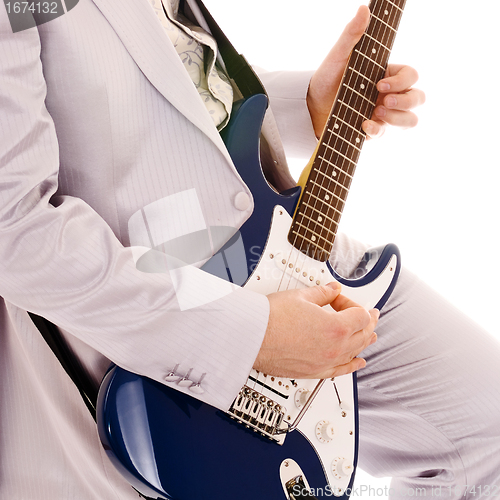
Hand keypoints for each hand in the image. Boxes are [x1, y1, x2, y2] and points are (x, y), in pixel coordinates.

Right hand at [254, 282, 378, 378]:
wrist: (252, 337)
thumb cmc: (271, 319)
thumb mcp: (301, 296)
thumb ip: (323, 293)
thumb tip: (332, 289)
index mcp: (336, 328)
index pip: (360, 314)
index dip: (351, 302)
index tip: (338, 298)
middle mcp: (335, 349)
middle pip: (363, 334)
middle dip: (367, 321)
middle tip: (368, 314)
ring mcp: (325, 362)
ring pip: (355, 352)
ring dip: (365, 341)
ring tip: (370, 334)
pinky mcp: (314, 371)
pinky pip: (341, 370)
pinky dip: (353, 365)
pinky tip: (358, 362)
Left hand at [307, 5, 424, 138]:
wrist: (310, 107)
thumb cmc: (327, 78)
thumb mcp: (338, 56)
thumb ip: (352, 35)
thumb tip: (363, 9)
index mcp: (388, 74)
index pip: (411, 75)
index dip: (402, 81)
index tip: (380, 84)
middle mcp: (390, 95)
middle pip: (418, 98)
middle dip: (406, 101)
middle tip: (384, 101)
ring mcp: (383, 114)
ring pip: (410, 121)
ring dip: (399, 119)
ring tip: (377, 114)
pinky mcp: (372, 130)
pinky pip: (385, 134)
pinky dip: (377, 131)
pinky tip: (363, 126)